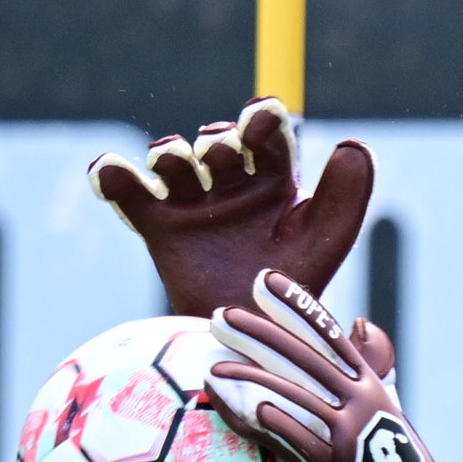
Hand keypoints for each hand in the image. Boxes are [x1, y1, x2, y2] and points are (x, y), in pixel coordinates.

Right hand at [90, 100, 374, 322]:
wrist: (245, 343)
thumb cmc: (292, 293)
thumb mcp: (325, 242)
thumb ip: (347, 195)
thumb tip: (354, 144)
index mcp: (275, 180)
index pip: (266, 132)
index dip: (261, 118)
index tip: (258, 122)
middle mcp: (232, 185)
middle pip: (216, 141)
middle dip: (216, 142)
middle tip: (220, 159)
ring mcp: (192, 204)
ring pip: (173, 158)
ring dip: (170, 153)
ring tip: (174, 168)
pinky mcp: (158, 227)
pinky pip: (129, 192)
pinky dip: (112, 176)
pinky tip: (108, 171)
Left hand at [206, 269, 447, 461]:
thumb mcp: (382, 409)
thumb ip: (365, 368)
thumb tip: (358, 323)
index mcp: (367, 382)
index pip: (328, 332)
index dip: (297, 305)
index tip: (265, 280)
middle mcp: (361, 399)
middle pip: (304, 356)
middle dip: (261, 332)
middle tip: (220, 315)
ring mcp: (350, 431)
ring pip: (296, 394)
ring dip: (253, 377)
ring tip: (214, 367)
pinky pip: (302, 439)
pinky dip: (277, 422)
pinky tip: (249, 409)